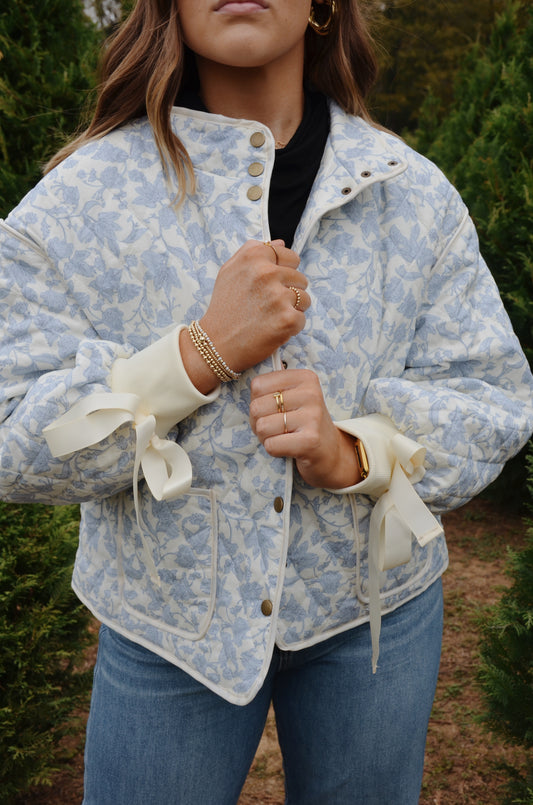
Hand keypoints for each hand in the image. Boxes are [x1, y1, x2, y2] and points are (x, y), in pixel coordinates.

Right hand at [200, 239, 309, 371]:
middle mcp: (267, 272)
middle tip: (267, 305)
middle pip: (300, 278)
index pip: (290, 256)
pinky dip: (290, 327)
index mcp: (254, 256)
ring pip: (304, 298)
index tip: (271, 285)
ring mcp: (278, 296)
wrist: (216, 344)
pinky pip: (302, 318)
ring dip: (292, 309)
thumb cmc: (223, 308)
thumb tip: (281, 244)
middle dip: (288, 291)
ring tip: (270, 317)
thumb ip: (254, 252)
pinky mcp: (287, 318)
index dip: (283, 272)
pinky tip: (272, 329)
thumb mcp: (230, 271)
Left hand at [249, 369, 361, 488]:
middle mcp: (311, 393)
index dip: (257, 402)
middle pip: (256, 407)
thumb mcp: (293, 397)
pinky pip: (271, 445)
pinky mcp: (310, 440)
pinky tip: (288, 448)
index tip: (273, 410)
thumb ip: (272, 387)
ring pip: (262, 427)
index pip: (258, 385)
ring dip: (265, 438)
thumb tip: (249, 382)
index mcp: (305, 378)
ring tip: (282, 437)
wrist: (331, 452)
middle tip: (275, 428)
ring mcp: (313, 417)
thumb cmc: (303, 423)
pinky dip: (274, 450)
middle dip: (258, 423)